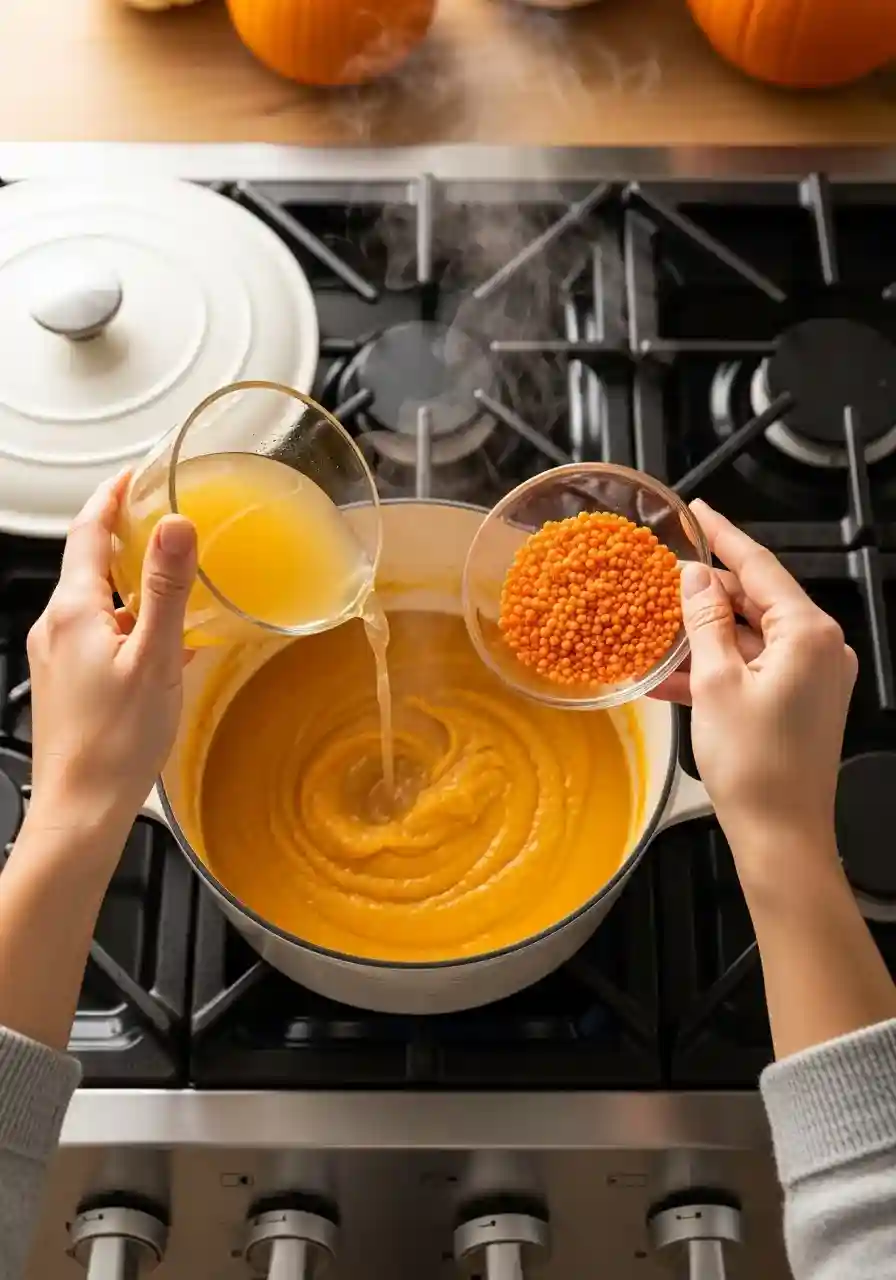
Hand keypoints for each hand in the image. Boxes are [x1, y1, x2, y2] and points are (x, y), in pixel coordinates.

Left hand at [26, 473, 196, 846]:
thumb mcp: (154, 659)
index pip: (87, 532)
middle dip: (125, 536)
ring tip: (174, 581)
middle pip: (89, 563)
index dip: (111, 497)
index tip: (135, 474)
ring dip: (133, 585)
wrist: (81, 809)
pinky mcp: (67, 682)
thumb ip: (168, 591)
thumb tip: (175, 527)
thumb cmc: (114, 744)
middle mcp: (57, 628)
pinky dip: (131, 624)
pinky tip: (164, 645)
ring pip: (97, 601)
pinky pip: (100, 635)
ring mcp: (58, 656)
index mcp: (73, 612)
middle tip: (162, 516)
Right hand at [655, 500, 856, 863]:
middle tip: (664, 575)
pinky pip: (753, 667)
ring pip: (750, 636)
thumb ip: (704, 621)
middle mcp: (821, 649)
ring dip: (704, 634)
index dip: (723, 535)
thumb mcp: (715, 682)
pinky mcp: (800, 702)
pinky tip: (671, 673)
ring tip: (656, 626)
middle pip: (756, 600)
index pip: (759, 566)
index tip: (698, 511)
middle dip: (706, 592)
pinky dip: (716, 667)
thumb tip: (694, 577)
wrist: (781, 836)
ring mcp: (814, 677)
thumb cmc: (756, 767)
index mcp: (809, 634)